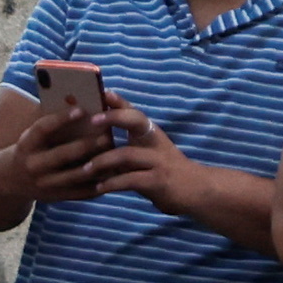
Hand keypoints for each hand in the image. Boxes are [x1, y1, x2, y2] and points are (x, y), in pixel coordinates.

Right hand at [17, 100, 122, 199]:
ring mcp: (44, 185)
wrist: (9, 179)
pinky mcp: (55, 197)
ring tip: (113, 154)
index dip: (61, 119)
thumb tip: (78, 103)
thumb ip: (52, 124)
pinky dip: (97, 184)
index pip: (42, 129)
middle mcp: (33, 166)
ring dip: (96, 165)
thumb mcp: (32, 135)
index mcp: (26, 145)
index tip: (81, 109)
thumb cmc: (29, 148)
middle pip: (62, 154)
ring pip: (74, 176)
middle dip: (86, 145)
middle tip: (107, 135)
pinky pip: (80, 193)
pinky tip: (111, 174)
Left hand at [94, 100, 208, 215]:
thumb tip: (97, 142)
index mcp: (151, 133)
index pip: (134, 111)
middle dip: (113, 117)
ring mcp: (158, 161)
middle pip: (135, 121)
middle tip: (92, 120)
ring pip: (126, 154)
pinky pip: (130, 180)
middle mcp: (155, 142)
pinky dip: (112, 184)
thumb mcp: (149, 154)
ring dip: (102, 161)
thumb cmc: (167, 172)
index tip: (103, 92)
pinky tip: (99, 188)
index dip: (119, 101)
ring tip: (85, 168)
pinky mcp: (158, 181)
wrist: (197, 191)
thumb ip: (128, 147)